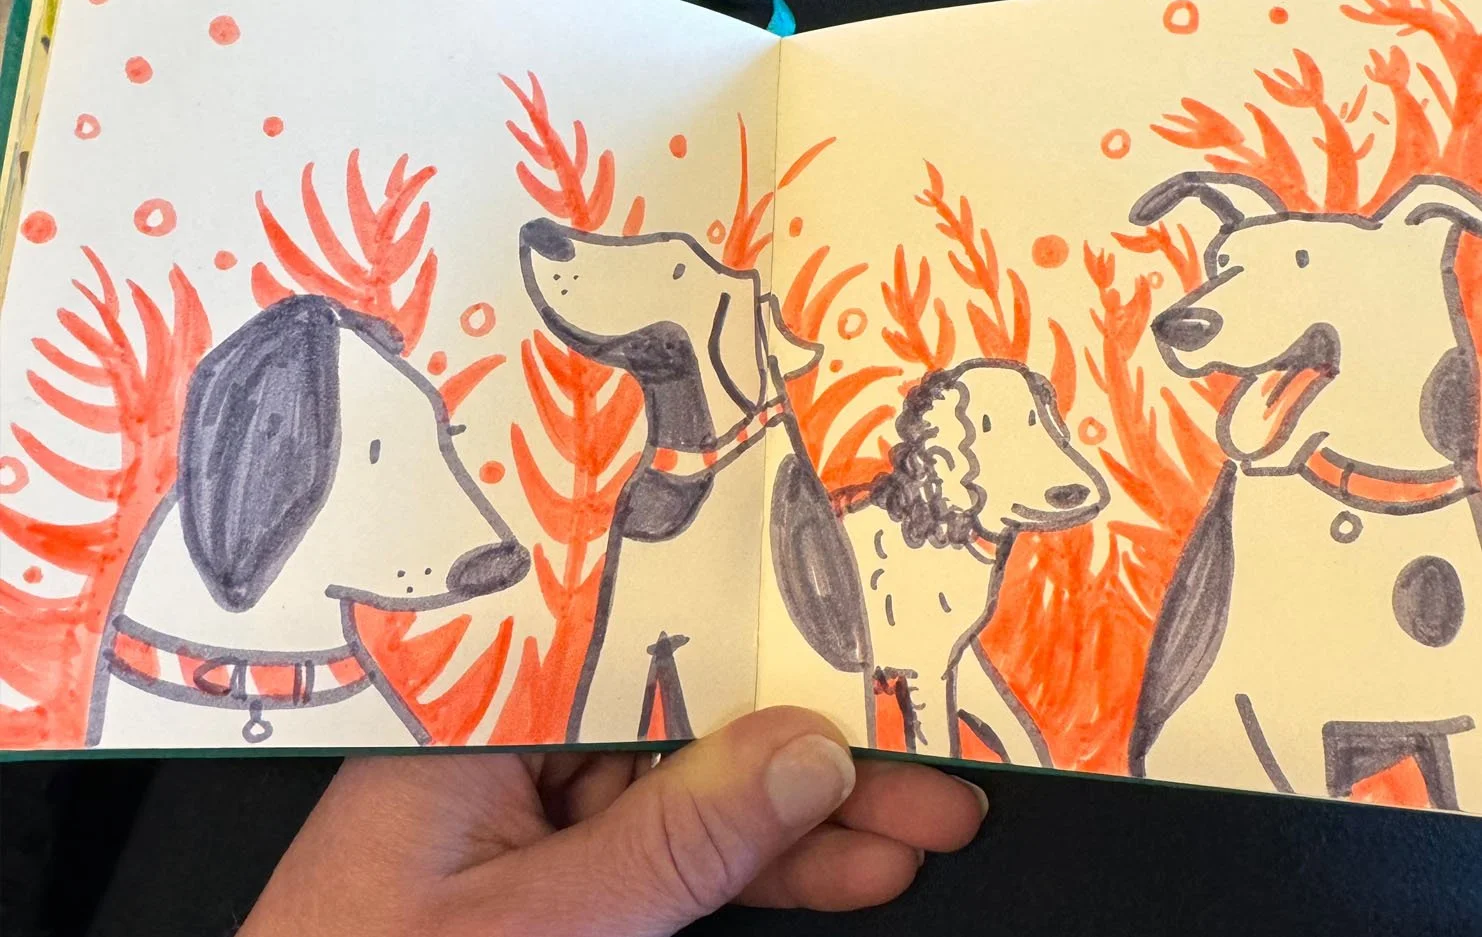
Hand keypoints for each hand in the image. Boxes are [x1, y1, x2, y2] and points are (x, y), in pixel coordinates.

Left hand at [241, 706, 987, 936]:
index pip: (647, 653)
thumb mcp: (546, 924)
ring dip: (813, 819)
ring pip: (702, 794)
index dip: (768, 656)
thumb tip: (800, 754)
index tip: (865, 664)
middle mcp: (511, 748)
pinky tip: (842, 867)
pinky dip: (760, 871)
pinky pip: (676, 855)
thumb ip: (678, 837)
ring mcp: (537, 817)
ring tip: (919, 825)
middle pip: (692, 723)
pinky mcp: (556, 878)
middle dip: (818, 753)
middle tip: (930, 768)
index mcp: (479, 718)